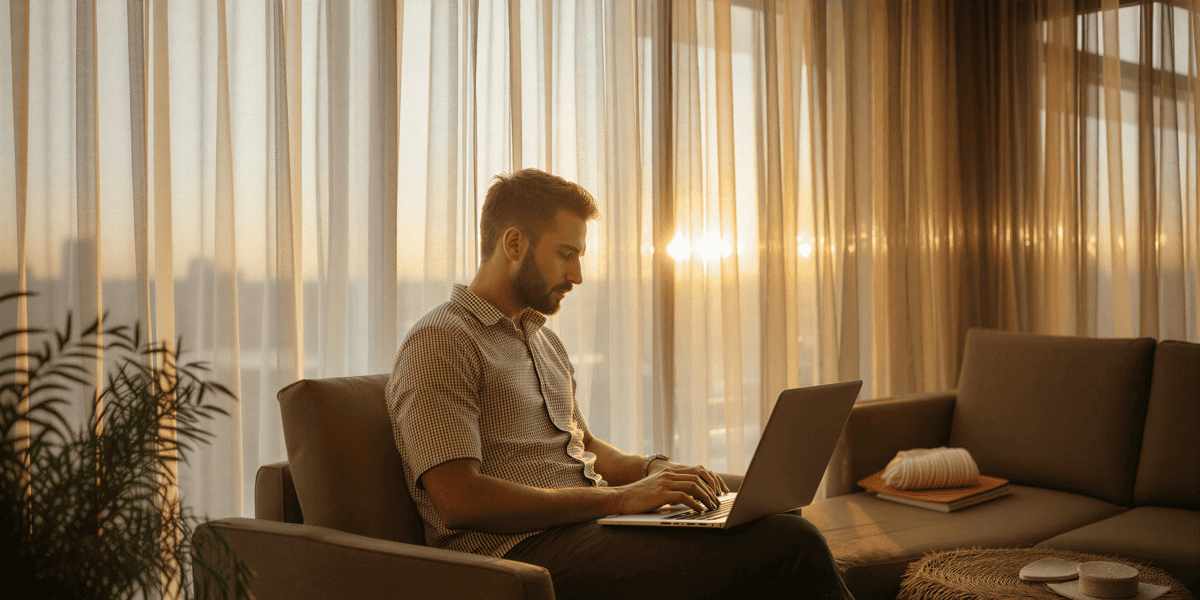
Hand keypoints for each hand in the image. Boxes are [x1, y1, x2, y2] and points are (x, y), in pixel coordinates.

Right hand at [614, 462, 729, 513]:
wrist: (622, 498)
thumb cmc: (640, 497)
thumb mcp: (658, 488)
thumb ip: (672, 487)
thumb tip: (690, 497)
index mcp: (669, 472)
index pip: (695, 472)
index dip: (708, 482)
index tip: (716, 493)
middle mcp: (669, 474)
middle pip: (697, 478)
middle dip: (710, 491)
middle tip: (716, 502)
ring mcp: (665, 483)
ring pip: (693, 486)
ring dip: (706, 497)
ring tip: (711, 507)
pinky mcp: (662, 493)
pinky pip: (684, 496)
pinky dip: (695, 504)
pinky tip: (699, 511)